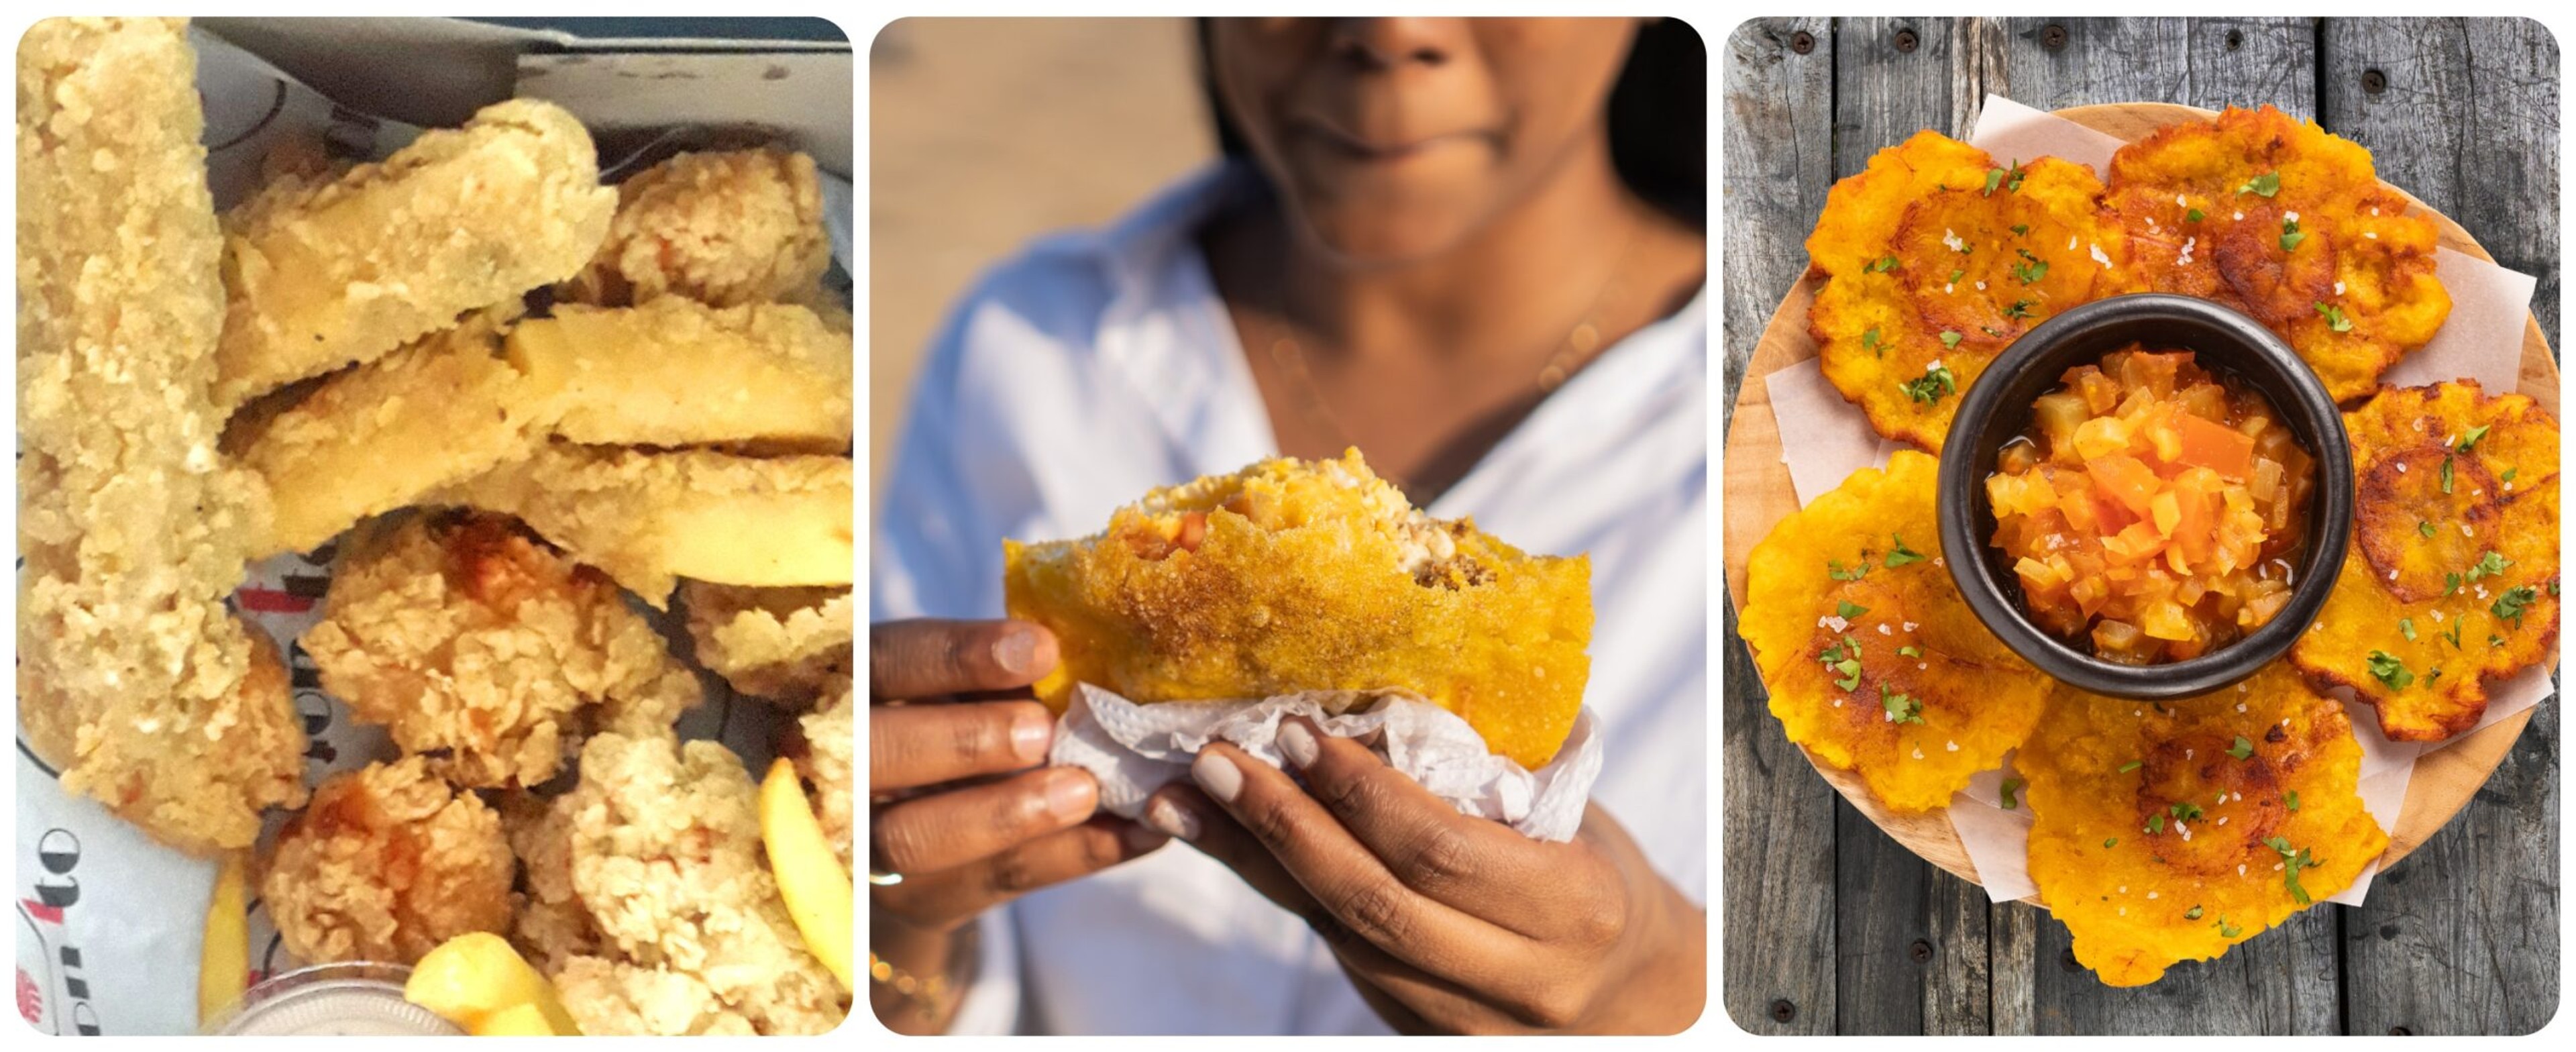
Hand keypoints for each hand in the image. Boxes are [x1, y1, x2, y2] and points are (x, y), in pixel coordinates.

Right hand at [867, 619, 1165, 1031]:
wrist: (907, 852)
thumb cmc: (944, 729)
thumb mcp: (949, 689)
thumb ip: (991, 674)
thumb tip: (1078, 652)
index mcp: (849, 689)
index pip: (886, 661)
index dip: (956, 655)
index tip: (1040, 648)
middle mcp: (842, 768)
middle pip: (880, 754)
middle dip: (966, 740)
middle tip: (1042, 731)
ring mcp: (871, 847)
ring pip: (919, 836)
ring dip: (1009, 813)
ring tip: (1086, 791)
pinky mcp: (923, 902)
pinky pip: (994, 881)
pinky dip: (1072, 856)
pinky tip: (1137, 833)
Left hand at [1142, 717, 1703, 1033]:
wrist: (1636, 999)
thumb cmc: (1604, 879)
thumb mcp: (1576, 821)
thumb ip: (1496, 774)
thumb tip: (1396, 678)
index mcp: (1573, 909)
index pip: (1443, 850)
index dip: (1362, 792)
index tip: (1302, 731)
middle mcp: (1518, 978)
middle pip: (1374, 902)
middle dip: (1284, 825)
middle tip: (1218, 758)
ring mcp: (1463, 1020)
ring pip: (1341, 936)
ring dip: (1256, 862)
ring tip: (1191, 798)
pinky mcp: (1420, 1033)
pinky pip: (1340, 956)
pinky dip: (1280, 892)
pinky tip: (1229, 843)